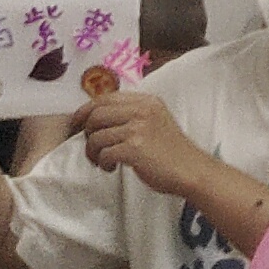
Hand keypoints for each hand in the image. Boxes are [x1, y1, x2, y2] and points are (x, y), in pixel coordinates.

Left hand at [75, 91, 201, 198]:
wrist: (191, 170)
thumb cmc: (170, 150)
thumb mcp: (154, 121)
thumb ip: (131, 114)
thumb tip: (95, 117)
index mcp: (147, 101)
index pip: (105, 98)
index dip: (85, 111)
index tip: (77, 125)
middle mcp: (143, 110)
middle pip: (95, 115)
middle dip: (87, 133)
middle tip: (93, 148)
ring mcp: (139, 128)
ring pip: (96, 136)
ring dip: (93, 153)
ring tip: (103, 161)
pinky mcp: (135, 148)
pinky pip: (103, 154)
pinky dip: (103, 163)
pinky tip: (112, 168)